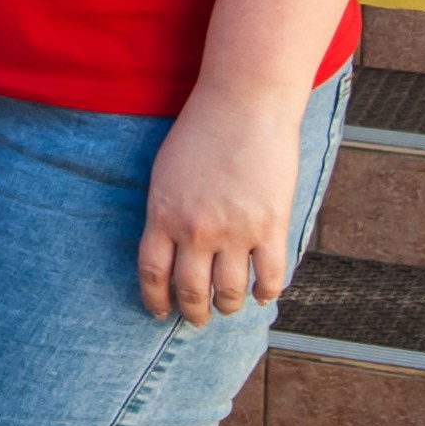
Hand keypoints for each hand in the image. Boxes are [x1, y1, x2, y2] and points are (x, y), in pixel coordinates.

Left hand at [137, 83, 306, 324]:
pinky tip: (263, 295)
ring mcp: (235, 232)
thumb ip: (166, 211)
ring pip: (230, 292)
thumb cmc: (200, 130)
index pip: (153, 274)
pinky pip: (270, 277)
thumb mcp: (165, 172)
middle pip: (191, 291)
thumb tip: (170, 247)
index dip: (156, 300)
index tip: (160, 312)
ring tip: (228, 308)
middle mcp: (196, 231)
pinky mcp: (271, 227)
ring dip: (228, 307)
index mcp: (163, 215)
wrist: (243, 105)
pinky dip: (267, 293)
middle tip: (197, 320)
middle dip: (193, 313)